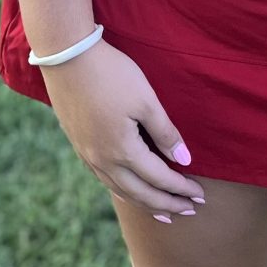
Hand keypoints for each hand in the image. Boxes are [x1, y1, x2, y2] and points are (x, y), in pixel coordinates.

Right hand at [38, 37, 206, 222]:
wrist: (66, 54)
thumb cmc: (111, 73)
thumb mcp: (145, 99)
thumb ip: (165, 132)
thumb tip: (184, 160)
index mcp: (122, 150)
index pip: (159, 179)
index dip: (181, 189)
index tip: (200, 196)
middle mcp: (103, 160)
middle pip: (139, 193)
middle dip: (166, 204)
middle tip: (188, 210)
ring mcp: (87, 154)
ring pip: (119, 190)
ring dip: (144, 203)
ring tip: (162, 212)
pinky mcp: (78, 144)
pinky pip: (104, 179)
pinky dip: (122, 191)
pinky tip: (126, 190)